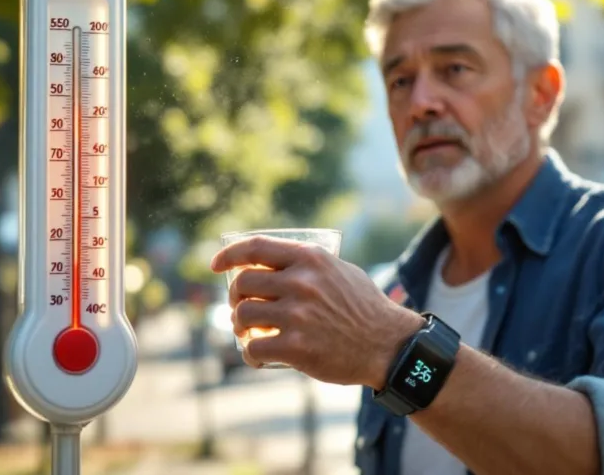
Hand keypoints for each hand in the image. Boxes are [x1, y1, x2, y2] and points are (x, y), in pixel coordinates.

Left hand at [210, 235, 424, 388]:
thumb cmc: (363, 308)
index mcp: (310, 258)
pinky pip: (253, 347)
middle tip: (241, 308)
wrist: (388, 345)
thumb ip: (308, 264)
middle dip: (235, 297)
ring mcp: (297, 315)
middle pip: (243, 283)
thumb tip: (269, 262)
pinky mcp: (296, 347)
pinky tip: (257, 357)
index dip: (229, 254)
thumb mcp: (340, 270)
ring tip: (248, 332)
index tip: (215, 265)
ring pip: (242, 315)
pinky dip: (250, 354)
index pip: (256, 247)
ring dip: (238, 326)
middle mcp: (301, 282)